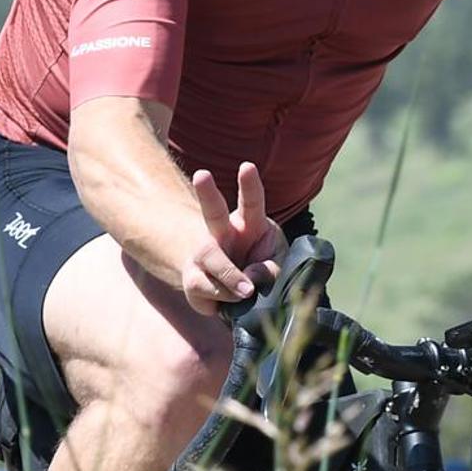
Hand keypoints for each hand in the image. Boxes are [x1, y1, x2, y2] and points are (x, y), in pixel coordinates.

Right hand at [176, 160, 284, 315]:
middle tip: (202, 174)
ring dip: (230, 274)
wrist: (234, 293)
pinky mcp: (194, 282)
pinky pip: (210, 289)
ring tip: (247, 292)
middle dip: (207, 192)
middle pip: (213, 212)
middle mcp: (222, 234)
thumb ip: (272, 269)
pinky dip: (228, 299)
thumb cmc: (261, 266)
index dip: (249, 185)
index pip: (251, 202)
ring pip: (211, 257)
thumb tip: (252, 281)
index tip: (247, 167)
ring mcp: (204, 257)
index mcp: (250, 224)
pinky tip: (232, 303)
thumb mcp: (276, 264)